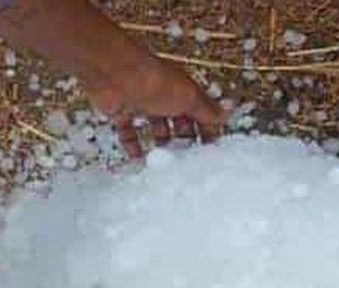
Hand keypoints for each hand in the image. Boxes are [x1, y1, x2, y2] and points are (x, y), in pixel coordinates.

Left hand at [84, 58, 225, 158]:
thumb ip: (206, 109)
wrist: (113, 74)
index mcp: (183, 91)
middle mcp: (164, 97)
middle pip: (179, 123)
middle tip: (188, 161)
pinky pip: (129, 132)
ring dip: (160, 144)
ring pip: (155, 129)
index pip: (201, 113)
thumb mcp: (188, 97)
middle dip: (184, 141)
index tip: (211, 151)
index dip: (207, 131)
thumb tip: (226, 114)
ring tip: (165, 163)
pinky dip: (133, 146)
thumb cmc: (152, 80)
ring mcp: (143, 104)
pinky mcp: (122, 112)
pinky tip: (138, 159)